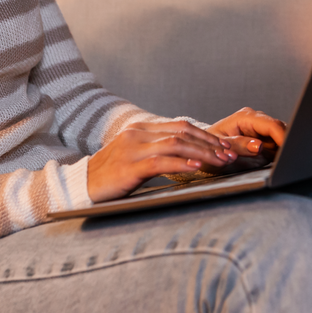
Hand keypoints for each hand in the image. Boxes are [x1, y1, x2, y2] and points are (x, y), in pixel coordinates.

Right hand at [85, 117, 248, 202]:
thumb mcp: (136, 157)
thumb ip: (158, 151)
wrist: (81, 186)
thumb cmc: (111, 176)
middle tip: (230, 155)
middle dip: (210, 143)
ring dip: (202, 153)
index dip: (206, 135)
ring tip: (220, 162)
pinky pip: (161, 161)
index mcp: (141, 129)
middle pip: (182, 132)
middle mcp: (137, 134)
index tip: (225, 146)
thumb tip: (189, 156)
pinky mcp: (129, 166)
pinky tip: (197, 168)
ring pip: (176, 144)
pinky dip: (181, 163)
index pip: (181, 126)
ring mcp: (132, 149)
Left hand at [193, 107, 286, 174]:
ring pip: (282, 136)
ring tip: (279, 161)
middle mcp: (256, 120)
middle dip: (286, 143)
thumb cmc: (206, 148)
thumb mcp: (218, 149)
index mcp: (245, 117)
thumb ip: (239, 146)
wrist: (202, 149)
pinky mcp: (264, 139)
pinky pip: (278, 144)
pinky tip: (275, 160)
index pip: (272, 125)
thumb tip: (258, 145)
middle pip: (281, 129)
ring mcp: (261, 129)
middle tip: (287, 161)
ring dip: (283, 148)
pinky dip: (279, 152)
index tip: (288, 152)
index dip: (283, 138)